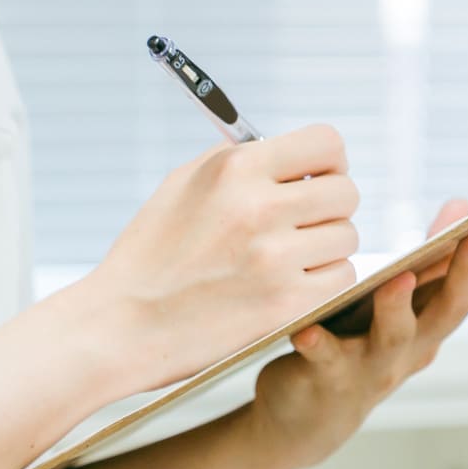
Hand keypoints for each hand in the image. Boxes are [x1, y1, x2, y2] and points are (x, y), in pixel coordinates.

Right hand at [73, 124, 361, 391]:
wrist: (120, 324)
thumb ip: (240, 162)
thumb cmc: (150, 254)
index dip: (329, 162)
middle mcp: (259, 208)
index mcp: (235, 169)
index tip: (318, 178)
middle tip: (304, 223)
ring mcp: (274, 258)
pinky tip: (291, 283)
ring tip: (289, 257)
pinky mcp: (284, 304)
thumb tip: (291, 154)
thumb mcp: (184, 184)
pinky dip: (323, 281)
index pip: (326, 144)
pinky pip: (340, 278)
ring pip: (347, 237)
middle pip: (346, 192)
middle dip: (330, 206)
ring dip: (326, 247)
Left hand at [245, 190, 467, 468]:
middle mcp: (417, 343)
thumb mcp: (401, 298)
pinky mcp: (329, 380)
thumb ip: (432, 257)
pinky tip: (308, 330)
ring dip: (398, 310)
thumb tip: (462, 203)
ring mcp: (375, 365)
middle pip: (453, 307)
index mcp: (438, 317)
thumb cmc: (359, 344)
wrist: (309, 420)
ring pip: (395, 337)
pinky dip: (318, 345)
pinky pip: (325, 361)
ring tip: (397, 280)